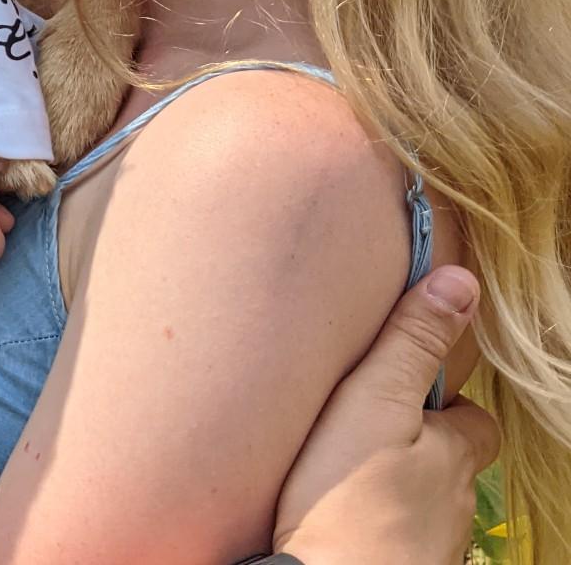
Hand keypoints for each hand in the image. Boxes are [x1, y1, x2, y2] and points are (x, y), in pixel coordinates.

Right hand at [274, 265, 499, 564]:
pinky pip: (397, 535)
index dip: (449, 403)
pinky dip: (377, 518)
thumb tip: (462, 283)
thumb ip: (413, 343)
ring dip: (397, 481)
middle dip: (420, 444)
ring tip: (346, 463)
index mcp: (454, 455)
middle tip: (368, 424)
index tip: (408, 389)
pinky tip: (342, 510)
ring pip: (424, 501)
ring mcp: (429, 545)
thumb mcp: (374, 400)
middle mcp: (453, 504)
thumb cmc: (346, 496)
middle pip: (450, 464)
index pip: (478, 422)